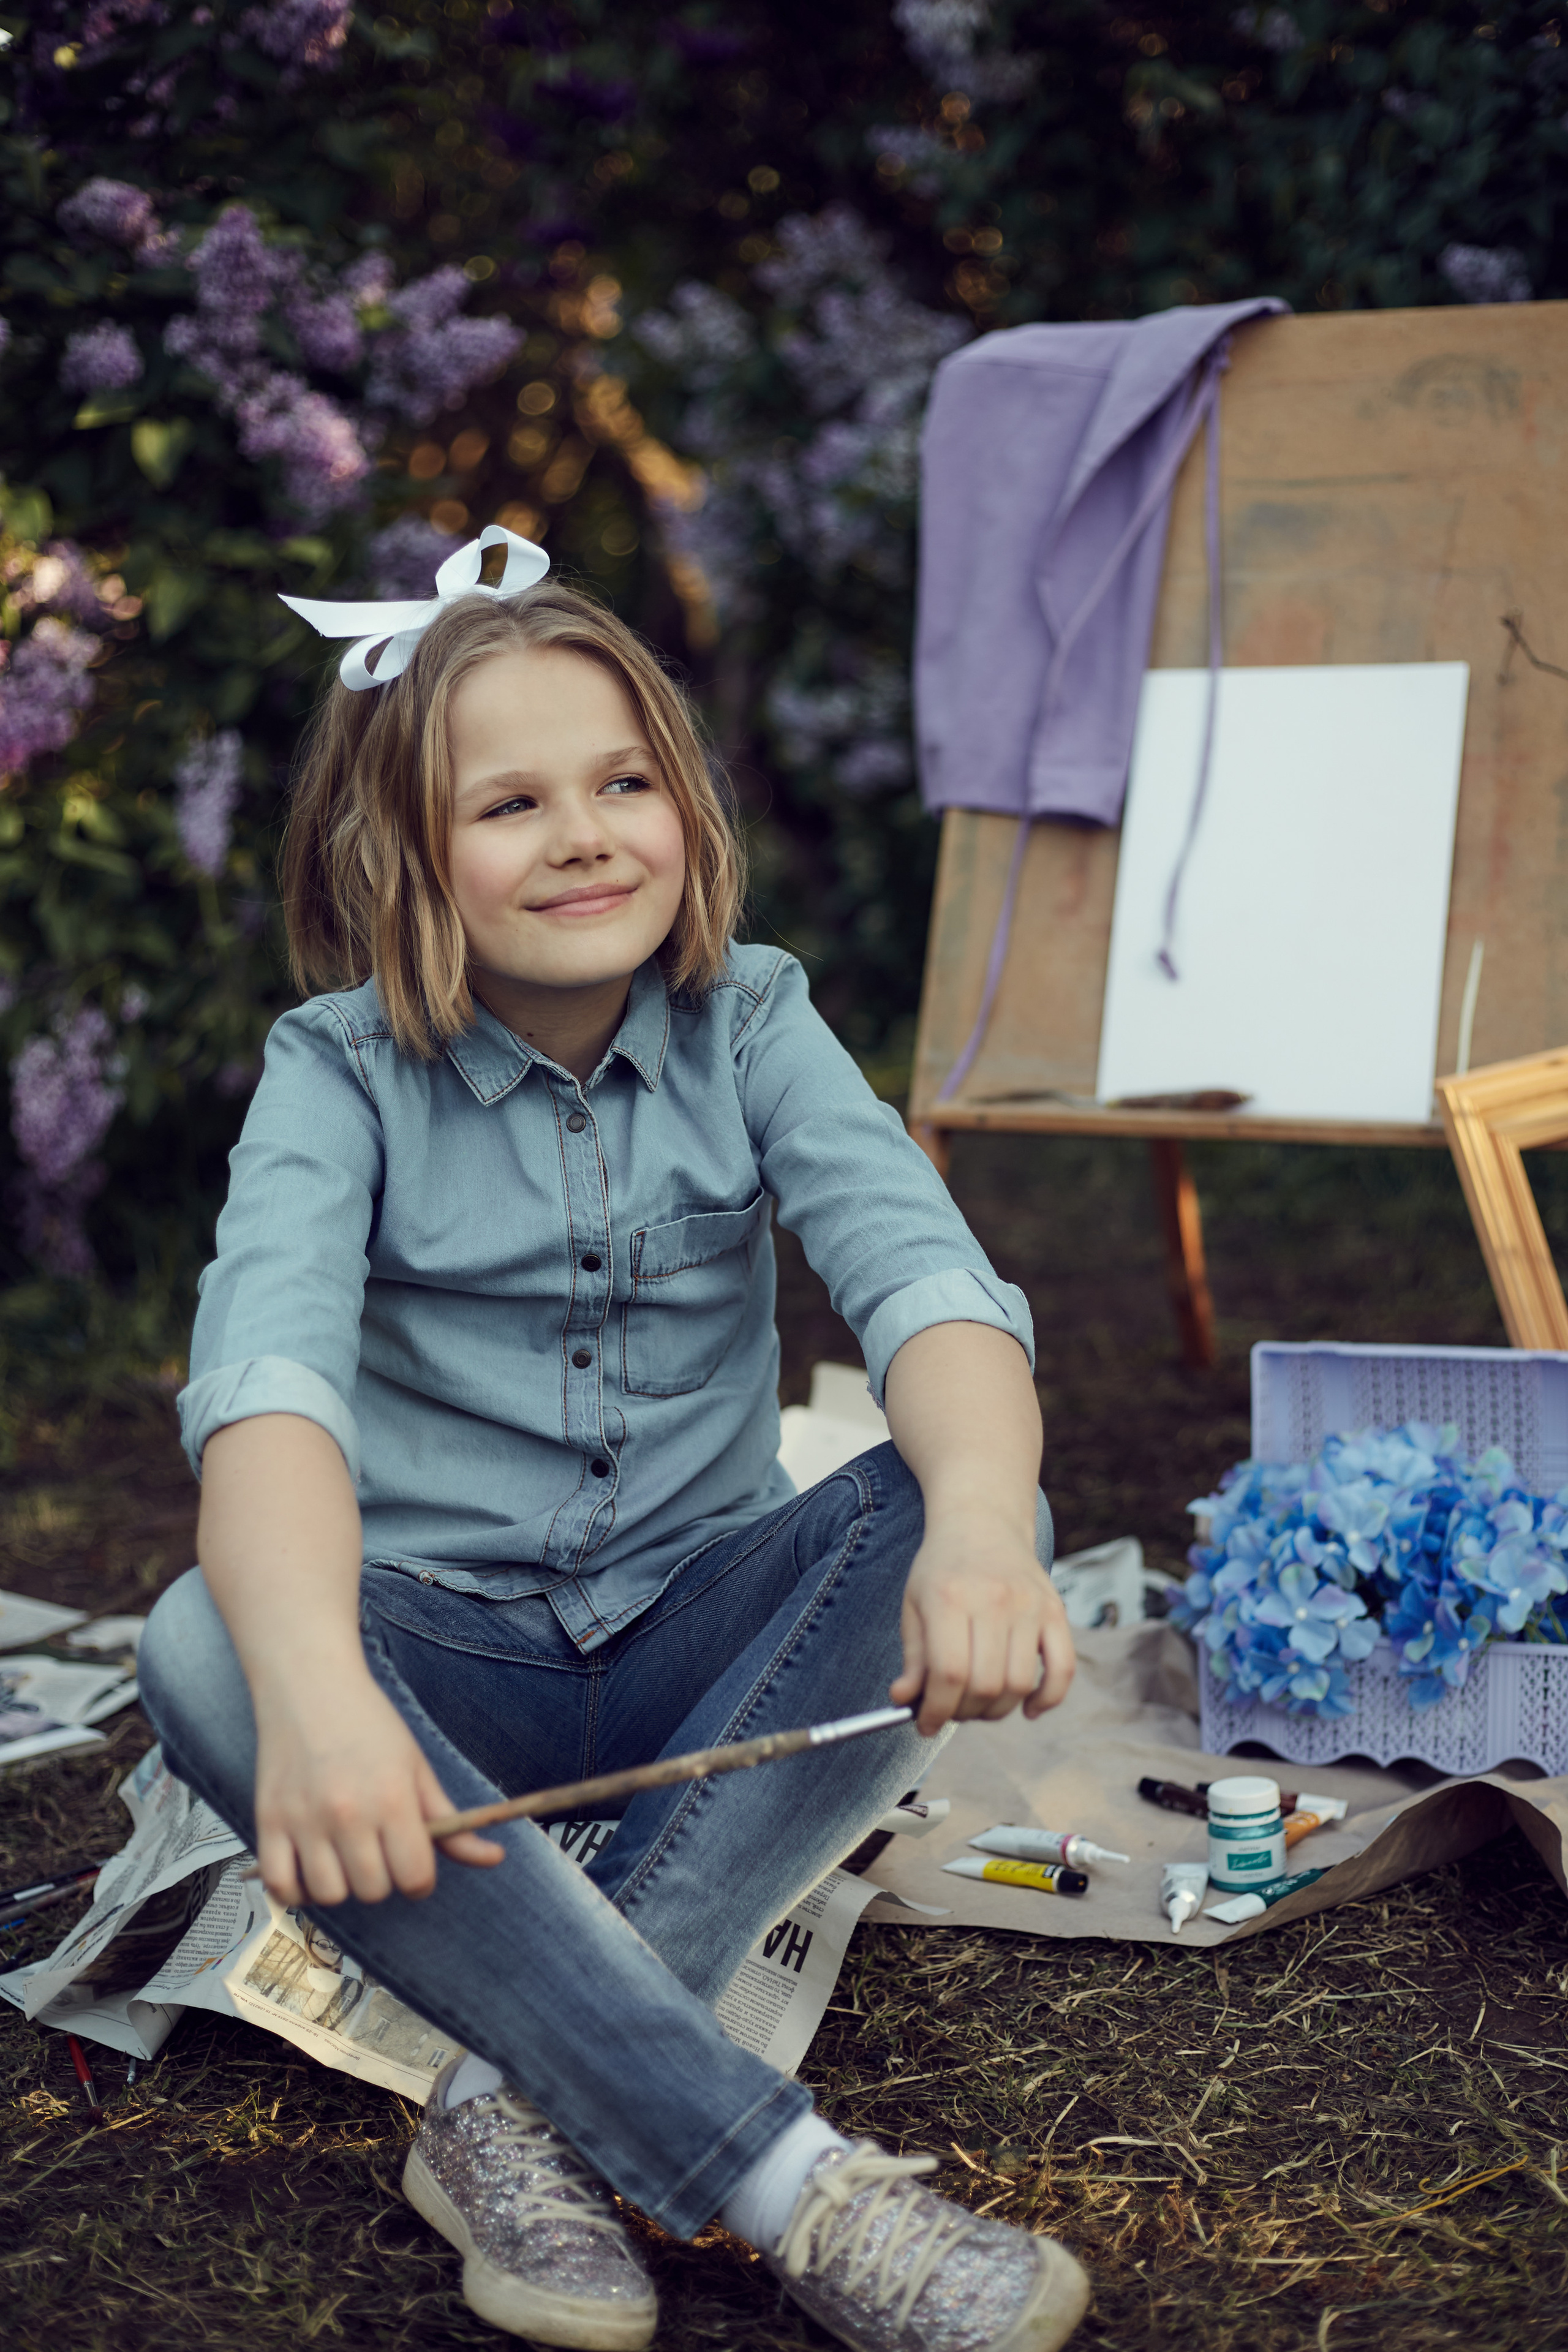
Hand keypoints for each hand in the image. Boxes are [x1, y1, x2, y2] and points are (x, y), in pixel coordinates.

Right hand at [252, 1669, 504, 1906]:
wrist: (310, 1685)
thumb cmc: (369, 1724)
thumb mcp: (417, 1767)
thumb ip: (451, 1822)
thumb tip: (495, 1859)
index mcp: (393, 1798)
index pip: (415, 1878)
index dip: (419, 1880)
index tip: (412, 1864)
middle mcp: (348, 1813)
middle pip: (374, 1890)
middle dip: (383, 1878)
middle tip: (376, 1849)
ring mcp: (304, 1820)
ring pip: (330, 1895)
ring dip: (342, 1884)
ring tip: (343, 1854)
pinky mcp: (268, 1821)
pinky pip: (280, 1887)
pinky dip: (295, 1889)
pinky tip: (309, 1867)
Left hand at [889, 1511, 1074, 1736]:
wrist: (983, 1521)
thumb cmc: (943, 1569)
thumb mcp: (914, 1606)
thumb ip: (912, 1658)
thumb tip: (904, 1702)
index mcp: (949, 1597)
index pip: (949, 1672)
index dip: (937, 1710)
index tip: (925, 1725)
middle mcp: (993, 1599)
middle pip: (985, 1684)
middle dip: (964, 1713)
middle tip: (951, 1711)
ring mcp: (1029, 1604)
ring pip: (1020, 1684)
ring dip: (998, 1710)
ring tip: (979, 1704)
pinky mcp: (1055, 1610)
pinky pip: (1063, 1668)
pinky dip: (1048, 1698)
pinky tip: (1028, 1708)